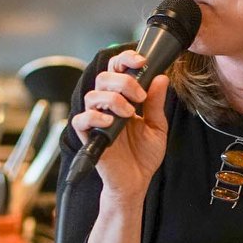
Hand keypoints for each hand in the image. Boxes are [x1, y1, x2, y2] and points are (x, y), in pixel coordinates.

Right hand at [70, 50, 170, 199]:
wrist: (136, 182)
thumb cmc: (143, 155)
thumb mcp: (157, 126)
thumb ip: (156, 103)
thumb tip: (160, 77)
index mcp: (123, 99)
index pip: (117, 70)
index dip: (126, 60)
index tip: (142, 62)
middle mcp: (107, 105)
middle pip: (103, 77)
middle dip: (123, 81)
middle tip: (139, 96)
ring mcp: (96, 120)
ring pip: (93, 95)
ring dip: (114, 99)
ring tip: (130, 114)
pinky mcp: (88, 136)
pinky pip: (81, 119)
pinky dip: (95, 117)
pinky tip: (110, 122)